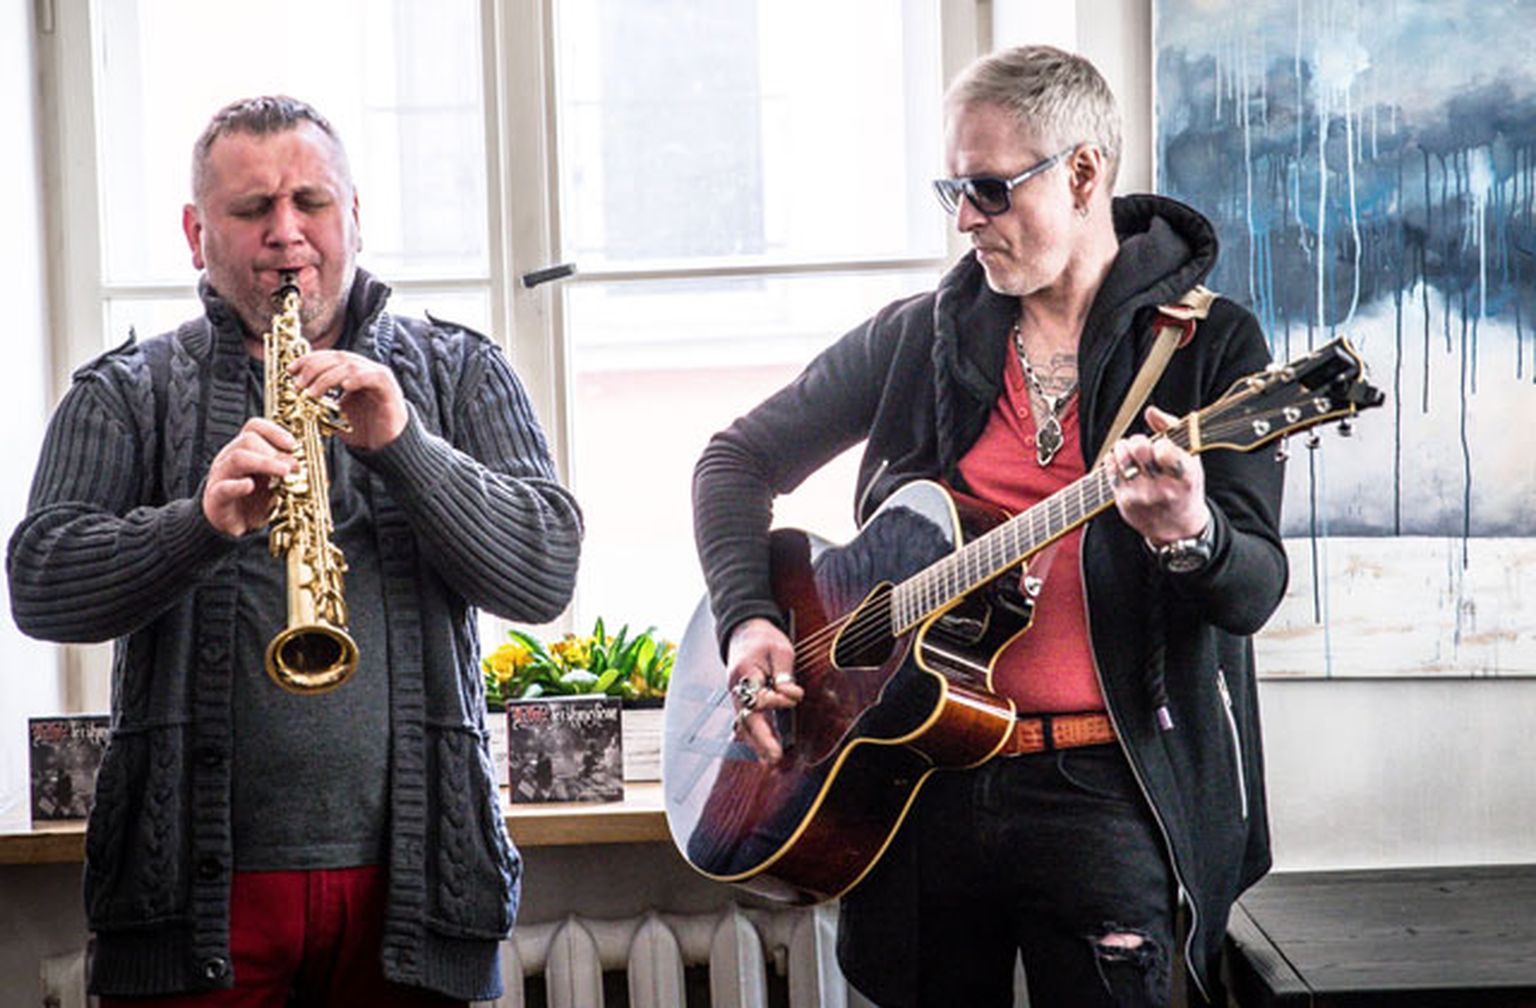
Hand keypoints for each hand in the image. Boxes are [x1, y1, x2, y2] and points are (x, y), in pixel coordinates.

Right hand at [202, 417, 296, 536]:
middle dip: (275, 452)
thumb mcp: (273, 481)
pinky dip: (237, 486)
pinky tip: (250, 486)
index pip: (254, 427)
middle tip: (294, 467)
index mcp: (244, 450)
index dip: (274, 431)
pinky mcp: (215, 498)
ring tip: (284, 473)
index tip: (293, 445)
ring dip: (265, 463)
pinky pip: (223, 488)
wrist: (232, 524)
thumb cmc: (253, 499)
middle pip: (247, 440)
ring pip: (237, 458)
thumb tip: (300, 462)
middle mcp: (230, 458)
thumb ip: (284, 468)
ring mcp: (221, 477)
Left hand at [288, 349, 408, 450]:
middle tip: (298, 384)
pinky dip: (358, 379)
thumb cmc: (364, 430)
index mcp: (352, 372)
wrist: (389, 446)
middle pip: (338, 357)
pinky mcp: (389, 388)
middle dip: (314, 368)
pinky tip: (345, 387)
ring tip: (312, 393)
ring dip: (327, 377)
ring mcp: (378, 377)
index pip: (329, 357)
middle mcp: (365, 370)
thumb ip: (322, 401)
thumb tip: (298, 396)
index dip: (308, 360)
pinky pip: (373, 377)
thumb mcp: (336, 413)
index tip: (290, 370)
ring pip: (350, 366)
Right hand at [725, 617, 802, 764]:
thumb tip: (791, 696)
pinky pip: (745, 721)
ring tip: (768, 761)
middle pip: (747, 719)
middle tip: (774, 757)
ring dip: (756, 743)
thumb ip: (785, 674)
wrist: (744, 629)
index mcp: (745, 673)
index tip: (794, 697)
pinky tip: (760, 750)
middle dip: (761, 739)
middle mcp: (737, 688)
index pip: (758, 696)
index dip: (776, 700)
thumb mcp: (780, 650)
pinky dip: (752, 736)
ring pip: (744, 724)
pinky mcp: (742, 699)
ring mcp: (737, 695)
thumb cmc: (764, 638)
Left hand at [1108, 405, 1210, 545]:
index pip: (1164, 449)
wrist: (1177, 529)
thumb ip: (1174, 431)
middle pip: (1138, 449)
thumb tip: (1151, 411)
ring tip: (1129, 452)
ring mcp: (1141, 496)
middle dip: (1137, 441)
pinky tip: (1121, 461)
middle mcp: (1163, 488)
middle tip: (1140, 445)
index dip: (1160, 442)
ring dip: (1122, 448)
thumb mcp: (1192, 460)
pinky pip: (1110, 470)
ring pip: (1121, 457)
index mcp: (1185, 477)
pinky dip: (1113, 459)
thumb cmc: (1185, 488)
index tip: (1161, 447)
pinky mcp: (1123, 500)